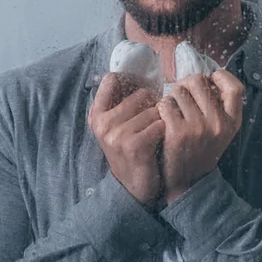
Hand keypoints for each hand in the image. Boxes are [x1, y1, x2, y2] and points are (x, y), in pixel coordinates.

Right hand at [88, 72, 164, 205]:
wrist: (134, 188)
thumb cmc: (131, 151)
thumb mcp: (116, 128)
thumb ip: (119, 103)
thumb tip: (133, 73)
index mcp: (96, 115)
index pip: (111, 79)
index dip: (131, 82)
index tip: (142, 92)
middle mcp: (103, 124)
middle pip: (141, 95)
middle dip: (152, 105)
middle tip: (153, 123)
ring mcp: (117, 135)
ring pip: (153, 110)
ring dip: (161, 120)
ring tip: (156, 135)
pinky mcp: (135, 145)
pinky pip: (160, 124)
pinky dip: (165, 132)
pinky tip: (161, 142)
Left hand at [156, 71, 243, 204]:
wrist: (187, 182)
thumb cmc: (201, 151)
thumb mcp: (220, 132)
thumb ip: (219, 107)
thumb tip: (206, 77)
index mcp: (232, 122)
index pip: (235, 88)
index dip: (221, 77)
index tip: (211, 79)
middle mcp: (218, 123)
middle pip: (199, 82)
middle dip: (186, 85)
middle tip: (181, 97)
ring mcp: (198, 127)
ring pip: (179, 91)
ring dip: (172, 98)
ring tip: (172, 111)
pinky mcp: (178, 132)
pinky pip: (165, 104)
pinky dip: (161, 108)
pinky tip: (163, 119)